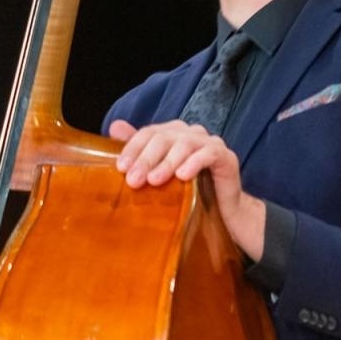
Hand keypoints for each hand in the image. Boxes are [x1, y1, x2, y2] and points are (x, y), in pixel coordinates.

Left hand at [110, 119, 265, 260]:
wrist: (223, 212)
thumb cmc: (188, 192)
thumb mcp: (159, 174)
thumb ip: (140, 150)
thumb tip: (114, 127)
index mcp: (173, 133)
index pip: (149, 133)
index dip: (133, 148)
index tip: (120, 168)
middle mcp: (191, 133)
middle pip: (164, 137)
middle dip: (146, 159)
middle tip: (133, 180)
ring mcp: (210, 142)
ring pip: (185, 144)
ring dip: (167, 162)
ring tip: (154, 180)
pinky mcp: (226, 156)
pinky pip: (209, 154)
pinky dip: (194, 163)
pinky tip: (182, 176)